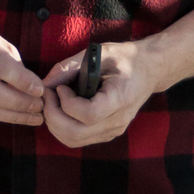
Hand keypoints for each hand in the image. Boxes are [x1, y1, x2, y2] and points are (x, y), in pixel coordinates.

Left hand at [42, 41, 158, 147]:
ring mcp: (113, 131)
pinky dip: (62, 127)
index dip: (67, 103)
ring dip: (54, 123)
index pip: (89, 114)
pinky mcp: (106, 134)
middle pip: (76, 133)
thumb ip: (70, 67)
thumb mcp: (99, 53)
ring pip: (73, 140)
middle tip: (48, 95)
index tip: (61, 87)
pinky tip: (61, 109)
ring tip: (53, 101)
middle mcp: (118, 120)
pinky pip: (77, 139)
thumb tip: (44, 84)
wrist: (149, 70)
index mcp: (121, 98)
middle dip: (53, 115)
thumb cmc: (124, 58)